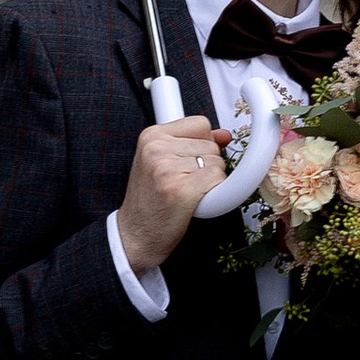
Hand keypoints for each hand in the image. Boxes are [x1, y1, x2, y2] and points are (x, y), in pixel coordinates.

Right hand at [115, 116, 227, 271]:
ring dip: (210, 180)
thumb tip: (224, 135)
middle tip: (183, 182)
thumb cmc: (149, 201)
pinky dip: (215, 192)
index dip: (203, 144)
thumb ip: (192, 143)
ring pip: (217, 162)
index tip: (190, 161)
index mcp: (150, 136)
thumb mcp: (162, 162)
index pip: (200, 124)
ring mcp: (167, 168)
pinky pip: (218, 179)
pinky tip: (194, 200)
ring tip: (186, 191)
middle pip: (211, 145)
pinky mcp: (180, 190)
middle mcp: (156, 149)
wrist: (135, 235)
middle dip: (206, 165)